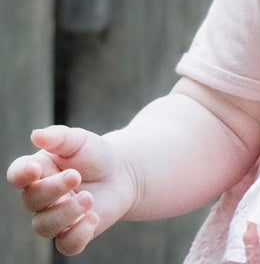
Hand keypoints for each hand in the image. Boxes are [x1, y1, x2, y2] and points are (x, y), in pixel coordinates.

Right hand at [6, 125, 136, 255]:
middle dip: (53, 189)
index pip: (17, 175)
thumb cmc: (94, 154)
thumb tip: (36, 134)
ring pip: (45, 226)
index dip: (21, 175)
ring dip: (66, 212)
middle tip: (76, 175)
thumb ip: (59, 137)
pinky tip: (93, 217)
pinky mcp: (74, 232)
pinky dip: (78, 234)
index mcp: (37, 171)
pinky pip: (67, 244)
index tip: (34, 169)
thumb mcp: (80, 140)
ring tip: (89, 197)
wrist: (122, 172)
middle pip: (32, 200)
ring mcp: (56, 217)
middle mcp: (41, 197)